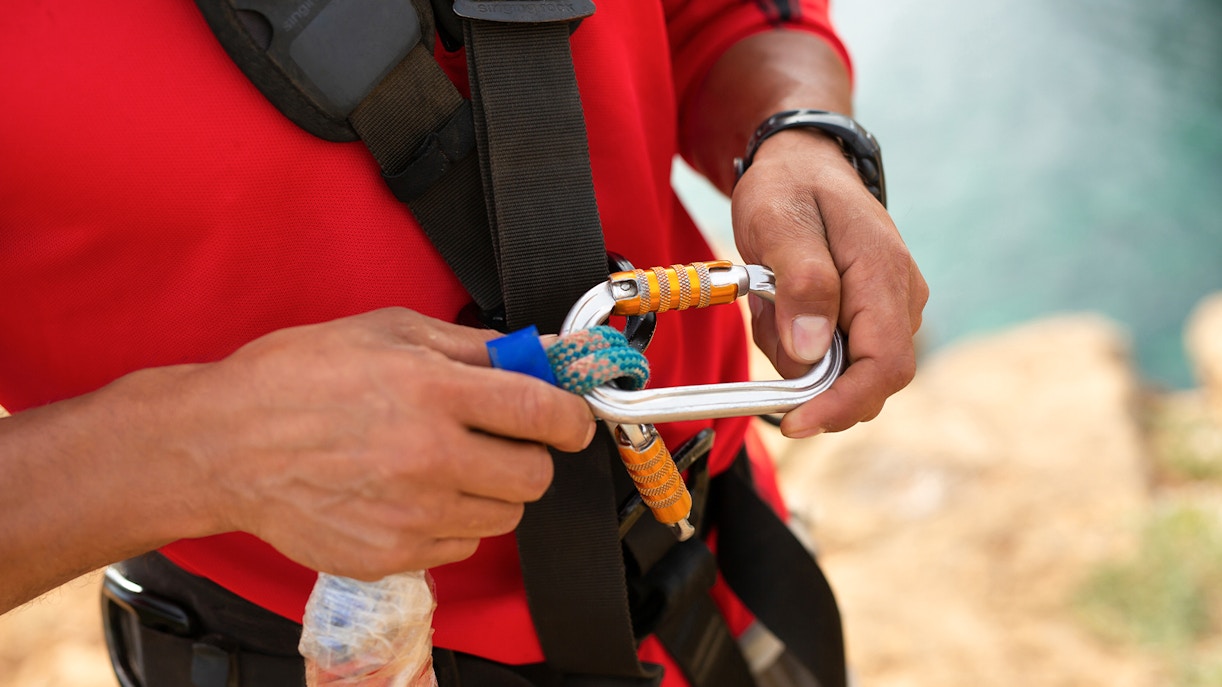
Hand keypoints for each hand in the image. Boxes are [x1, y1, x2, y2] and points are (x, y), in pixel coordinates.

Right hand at [165, 308, 594, 578]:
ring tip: (448, 464)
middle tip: (503, 438)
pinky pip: (460, 545)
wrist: (223, 444)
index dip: (573, 417)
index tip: (572, 418)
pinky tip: (415, 493)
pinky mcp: (391, 554)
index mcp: (433, 391)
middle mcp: (429, 458)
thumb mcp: (389, 331)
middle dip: (531, 454)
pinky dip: (453, 522)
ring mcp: (411, 514)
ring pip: (504, 516)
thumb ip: (475, 346)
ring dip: (493, 490)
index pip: (544, 412)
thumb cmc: (297, 377)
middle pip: (535, 475)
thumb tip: (540, 352)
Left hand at [732, 129, 927, 436]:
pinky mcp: (869, 315)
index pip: (885, 368)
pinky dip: (797, 341)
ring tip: (771, 295)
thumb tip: (813, 352)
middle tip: (767, 317)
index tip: (795, 423)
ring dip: (794, 351)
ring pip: (841, 370)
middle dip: (807, 373)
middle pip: (864, 379)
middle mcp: (900, 299)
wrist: (801, 162)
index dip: (842, 405)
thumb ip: (802, 284)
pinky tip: (781, 301)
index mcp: (884, 276)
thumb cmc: (789, 187)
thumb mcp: (779, 223)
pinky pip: (833, 354)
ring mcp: (889, 309)